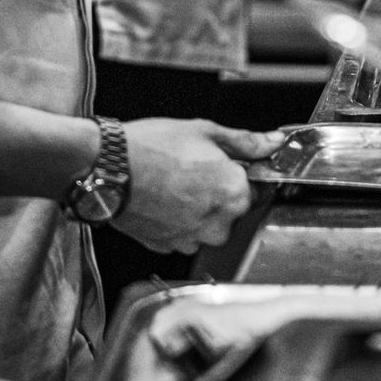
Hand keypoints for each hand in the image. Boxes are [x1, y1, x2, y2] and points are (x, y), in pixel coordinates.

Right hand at [110, 119, 284, 253]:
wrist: (108, 169)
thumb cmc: (152, 148)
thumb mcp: (206, 131)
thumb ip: (246, 142)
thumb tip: (272, 143)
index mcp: (234, 194)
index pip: (256, 189)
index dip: (241, 173)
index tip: (225, 164)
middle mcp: (218, 224)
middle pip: (231, 210)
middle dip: (218, 192)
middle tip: (193, 168)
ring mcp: (192, 240)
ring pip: (207, 224)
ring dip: (198, 208)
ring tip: (174, 182)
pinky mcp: (168, 248)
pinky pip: (183, 234)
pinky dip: (177, 220)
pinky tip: (162, 198)